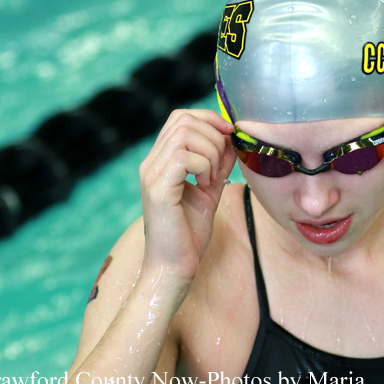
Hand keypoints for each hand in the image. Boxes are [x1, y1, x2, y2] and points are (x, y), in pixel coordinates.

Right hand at [138, 109, 235, 281]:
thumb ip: (219, 163)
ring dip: (211, 153)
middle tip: (220, 167)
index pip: (181, 117)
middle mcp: (151, 163)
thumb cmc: (190, 232)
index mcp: (161, 160)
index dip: (210, 119)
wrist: (174, 267)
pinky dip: (204, 167)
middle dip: (214, 137)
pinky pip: (185, 158)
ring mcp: (151, 174)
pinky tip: (206, 186)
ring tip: (213, 178)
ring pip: (185, 134)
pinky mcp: (157, 189)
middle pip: (184, 120)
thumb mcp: (210, 188)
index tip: (229, 136)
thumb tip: (232, 139)